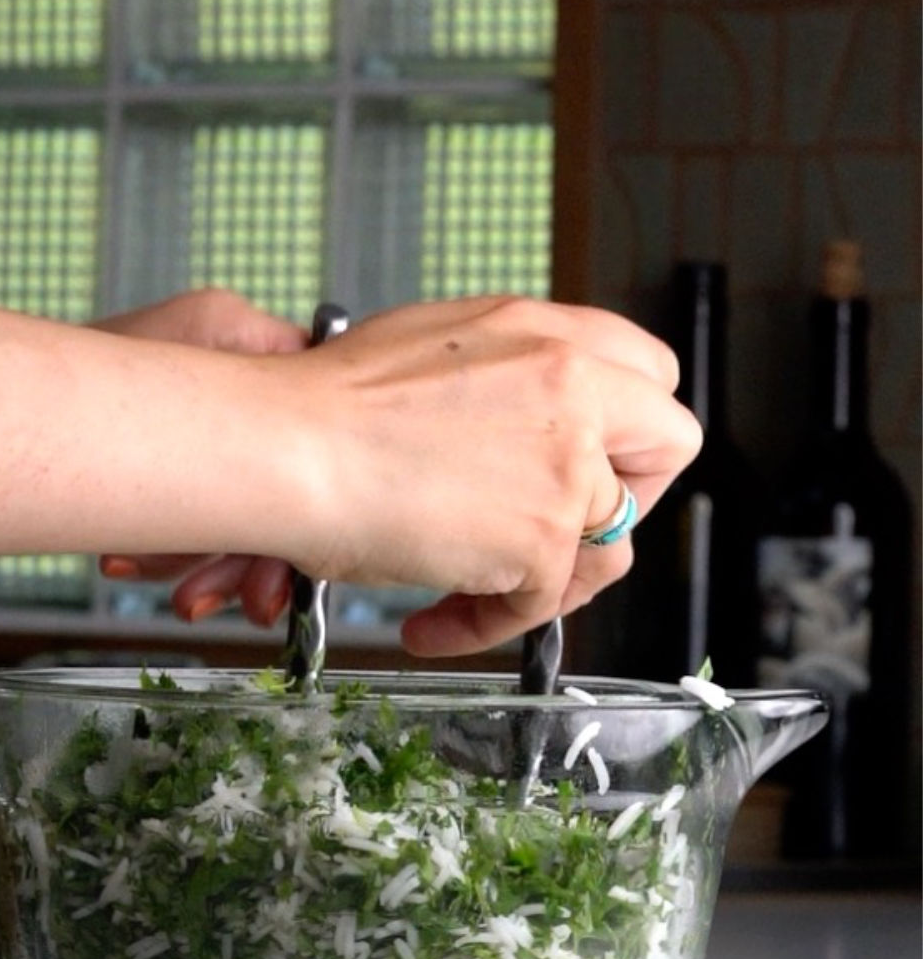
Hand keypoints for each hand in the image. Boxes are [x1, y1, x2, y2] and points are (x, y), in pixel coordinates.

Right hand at [103, 296, 701, 655]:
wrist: (288, 447)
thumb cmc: (325, 406)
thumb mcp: (434, 349)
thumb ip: (502, 378)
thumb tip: (511, 427)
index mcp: (547, 333)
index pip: (648, 372)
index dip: (626, 427)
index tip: (592, 460)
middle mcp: (575, 388)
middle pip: (670, 444)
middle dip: (629, 496)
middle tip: (568, 528)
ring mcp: (568, 467)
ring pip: (612, 545)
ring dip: (554, 581)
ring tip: (481, 592)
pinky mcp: (543, 539)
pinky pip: (541, 606)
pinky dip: (486, 625)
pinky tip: (430, 625)